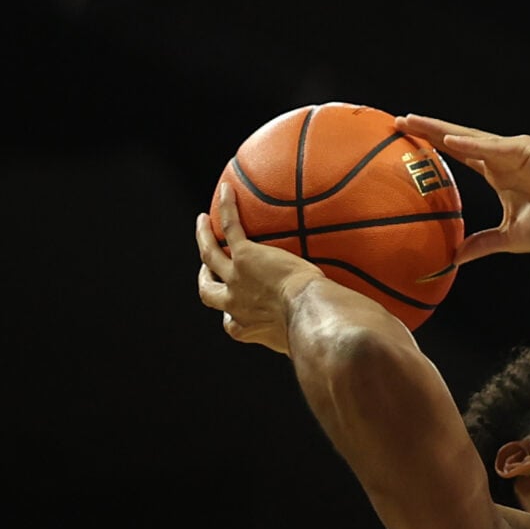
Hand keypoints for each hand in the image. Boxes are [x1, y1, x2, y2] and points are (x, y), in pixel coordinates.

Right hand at [195, 182, 322, 353]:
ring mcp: (236, 278)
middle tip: (206, 268)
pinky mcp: (245, 256)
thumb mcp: (305, 339)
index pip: (230, 323)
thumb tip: (327, 332)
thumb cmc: (315, 330)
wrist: (310, 313)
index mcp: (247, 328)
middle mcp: (234, 305)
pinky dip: (226, 208)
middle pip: (208, 292)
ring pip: (209, 253)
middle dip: (205, 279)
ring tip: (202, 222)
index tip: (237, 310)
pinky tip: (227, 190)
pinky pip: (230, 227)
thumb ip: (307, 334)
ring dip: (203, 237)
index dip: (230, 315)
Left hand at [396, 117, 529, 265]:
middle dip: (428, 128)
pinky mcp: (526, 152)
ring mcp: (512, 152)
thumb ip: (481, 244)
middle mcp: (501, 157)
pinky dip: (471, 144)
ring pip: (470, 136)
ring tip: (414, 123)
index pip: (458, 153)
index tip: (406, 138)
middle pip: (458, 138)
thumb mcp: (508, 238)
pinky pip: (492, 147)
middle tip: (399, 121)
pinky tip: (449, 140)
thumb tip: (454, 258)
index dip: (433, 144)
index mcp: (497, 172)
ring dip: (441, 129)